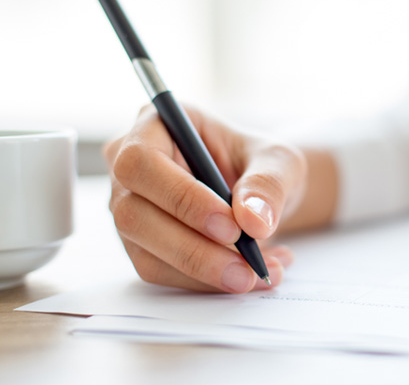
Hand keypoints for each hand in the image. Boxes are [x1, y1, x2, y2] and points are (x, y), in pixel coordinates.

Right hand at [103, 104, 305, 291]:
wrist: (261, 196)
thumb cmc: (261, 165)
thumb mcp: (279, 161)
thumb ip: (268, 183)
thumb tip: (253, 220)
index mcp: (155, 125)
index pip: (142, 161)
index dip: (181, 198)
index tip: (230, 226)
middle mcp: (129, 167)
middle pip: (134, 214)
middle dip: (193, 249)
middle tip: (246, 267)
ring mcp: (129, 208)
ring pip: (146, 253)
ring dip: (205, 273)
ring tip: (260, 274)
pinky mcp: (141, 245)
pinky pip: (163, 274)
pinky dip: (208, 283)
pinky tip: (250, 276)